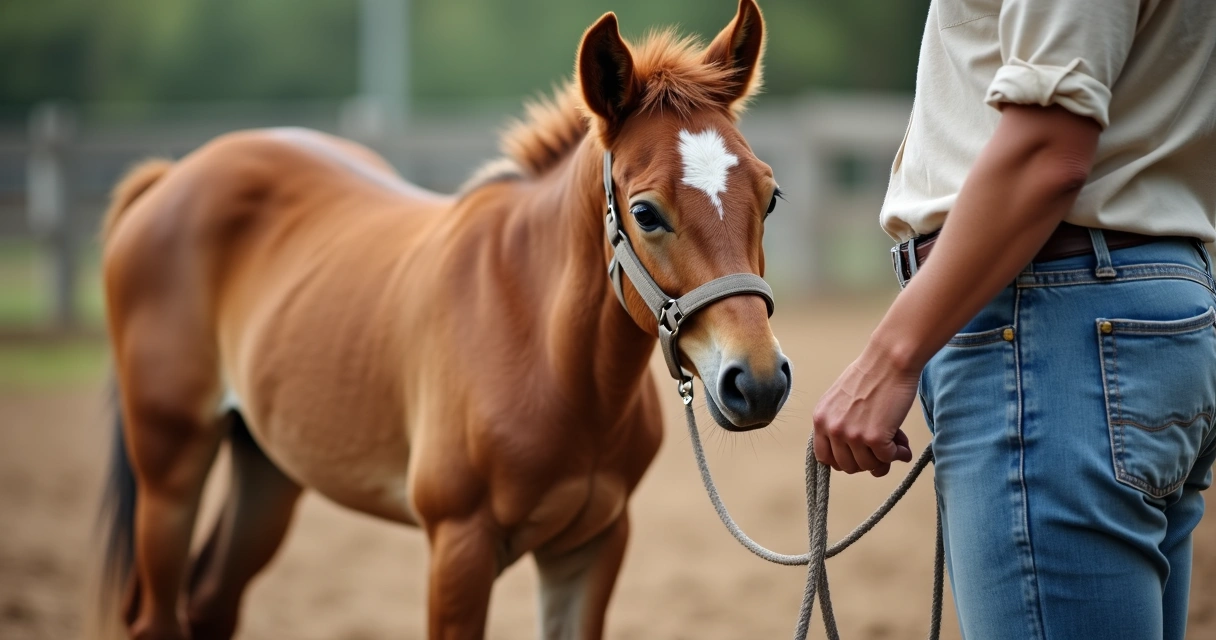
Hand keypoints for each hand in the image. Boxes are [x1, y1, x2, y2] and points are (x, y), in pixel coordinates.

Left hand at [812, 345, 917, 476]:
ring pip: (868, 466)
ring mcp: (852, 435)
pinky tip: (903, 446)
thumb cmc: (871, 374)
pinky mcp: (874, 438)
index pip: (824, 457)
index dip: (843, 460)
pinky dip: (898, 455)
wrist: (890, 360)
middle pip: (847, 466)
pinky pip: (886, 459)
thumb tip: (861, 454)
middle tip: (881, 450)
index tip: (858, 455)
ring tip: (895, 444)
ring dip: (884, 459)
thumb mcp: (841, 400)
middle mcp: (832, 429)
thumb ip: (842, 425)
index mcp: (820, 419)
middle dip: (866, 461)